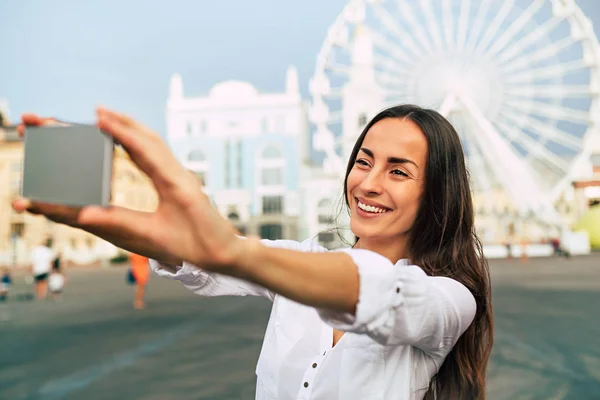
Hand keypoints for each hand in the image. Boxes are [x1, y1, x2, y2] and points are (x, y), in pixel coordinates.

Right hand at [13, 108, 248, 269]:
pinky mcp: (182, 183)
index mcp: (176, 184)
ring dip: (133, 130)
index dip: (121, 131)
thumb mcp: (155, 236)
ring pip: (156, 145)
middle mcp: (181, 174)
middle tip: (98, 110)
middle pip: (150, 139)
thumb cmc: (197, 247)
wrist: (226, 252)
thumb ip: (120, 223)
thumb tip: (85, 214)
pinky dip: (141, 145)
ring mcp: (183, 177)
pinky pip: (159, 156)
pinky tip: (130, 146)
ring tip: (109, 121)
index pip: (145, 149)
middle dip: (125, 123)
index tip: (99, 117)